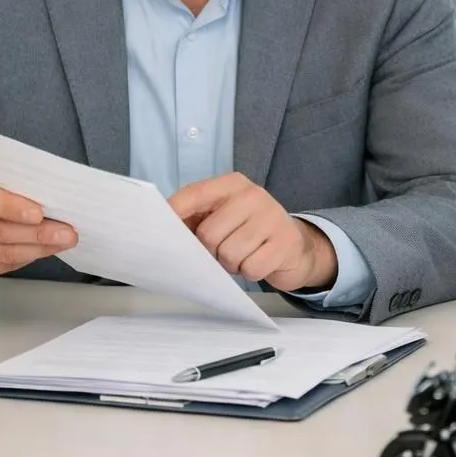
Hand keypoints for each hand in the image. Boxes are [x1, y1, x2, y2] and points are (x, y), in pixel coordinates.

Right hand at [0, 156, 75, 278]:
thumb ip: (15, 177)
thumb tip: (54, 192)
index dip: (11, 208)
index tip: (39, 214)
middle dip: (37, 234)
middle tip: (67, 234)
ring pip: (0, 253)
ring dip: (36, 250)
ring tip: (62, 243)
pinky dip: (23, 260)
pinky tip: (41, 251)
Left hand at [168, 172, 337, 292]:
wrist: (296, 248)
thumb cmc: (249, 233)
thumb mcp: (223, 217)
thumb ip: (194, 218)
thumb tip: (160, 228)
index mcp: (233, 184)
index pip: (194, 194)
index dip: (173, 213)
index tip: (159, 231)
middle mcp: (254, 195)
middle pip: (209, 233)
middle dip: (212, 251)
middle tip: (225, 250)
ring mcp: (273, 217)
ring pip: (230, 254)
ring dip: (232, 264)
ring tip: (243, 255)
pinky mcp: (286, 242)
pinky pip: (251, 268)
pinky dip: (250, 272)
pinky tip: (259, 261)